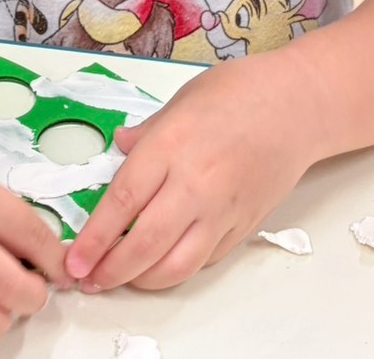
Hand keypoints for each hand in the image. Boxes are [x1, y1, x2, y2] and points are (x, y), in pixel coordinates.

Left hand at [64, 50, 318, 291]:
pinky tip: (160, 264)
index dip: (94, 238)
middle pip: (146, 242)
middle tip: (88, 280)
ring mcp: (224, 208)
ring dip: (143, 279)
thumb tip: (119, 147)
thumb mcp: (181, 101)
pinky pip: (205, 259)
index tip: (74, 260)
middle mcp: (196, 182)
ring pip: (177, 264)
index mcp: (172, 145)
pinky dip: (178, 269)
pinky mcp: (245, 224)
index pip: (122, 202)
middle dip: (111, 269)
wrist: (299, 105)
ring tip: (120, 279)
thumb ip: (148, 133)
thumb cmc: (240, 92)